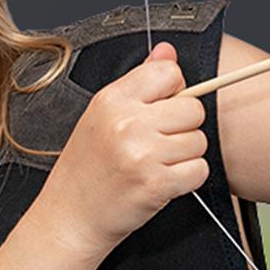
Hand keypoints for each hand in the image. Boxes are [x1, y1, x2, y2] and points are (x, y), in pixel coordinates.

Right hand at [37, 43, 208, 260]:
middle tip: (159, 144)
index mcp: (112, 100)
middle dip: (184, 128)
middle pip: (193, 109)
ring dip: (186, 156)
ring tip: (156, 164)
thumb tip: (167, 52)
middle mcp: (126, 123)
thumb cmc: (87, 168)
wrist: (70, 217)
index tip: (161, 110)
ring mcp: (141, 154)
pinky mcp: (155, 184)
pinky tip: (162, 181)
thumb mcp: (103, 115)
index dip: (175, 92)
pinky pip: (199, 170)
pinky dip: (188, 179)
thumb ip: (140, 81)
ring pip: (199, 141)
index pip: (170, 73)